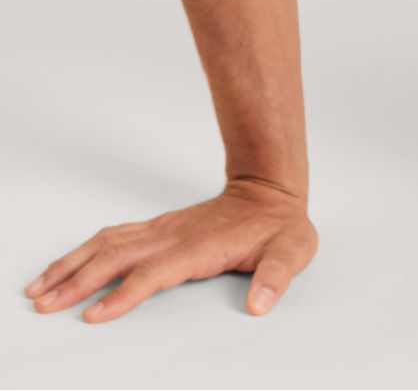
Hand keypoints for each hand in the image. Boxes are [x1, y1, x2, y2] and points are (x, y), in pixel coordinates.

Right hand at [23, 176, 316, 322]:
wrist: (270, 189)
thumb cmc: (279, 226)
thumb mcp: (292, 249)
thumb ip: (277, 275)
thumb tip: (261, 303)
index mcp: (200, 246)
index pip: (155, 271)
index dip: (125, 293)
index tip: (93, 314)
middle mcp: (174, 235)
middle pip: (118, 256)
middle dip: (78, 281)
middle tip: (44, 305)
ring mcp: (162, 229)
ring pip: (108, 243)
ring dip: (72, 265)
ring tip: (38, 289)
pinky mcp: (157, 228)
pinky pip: (113, 236)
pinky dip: (83, 252)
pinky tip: (64, 266)